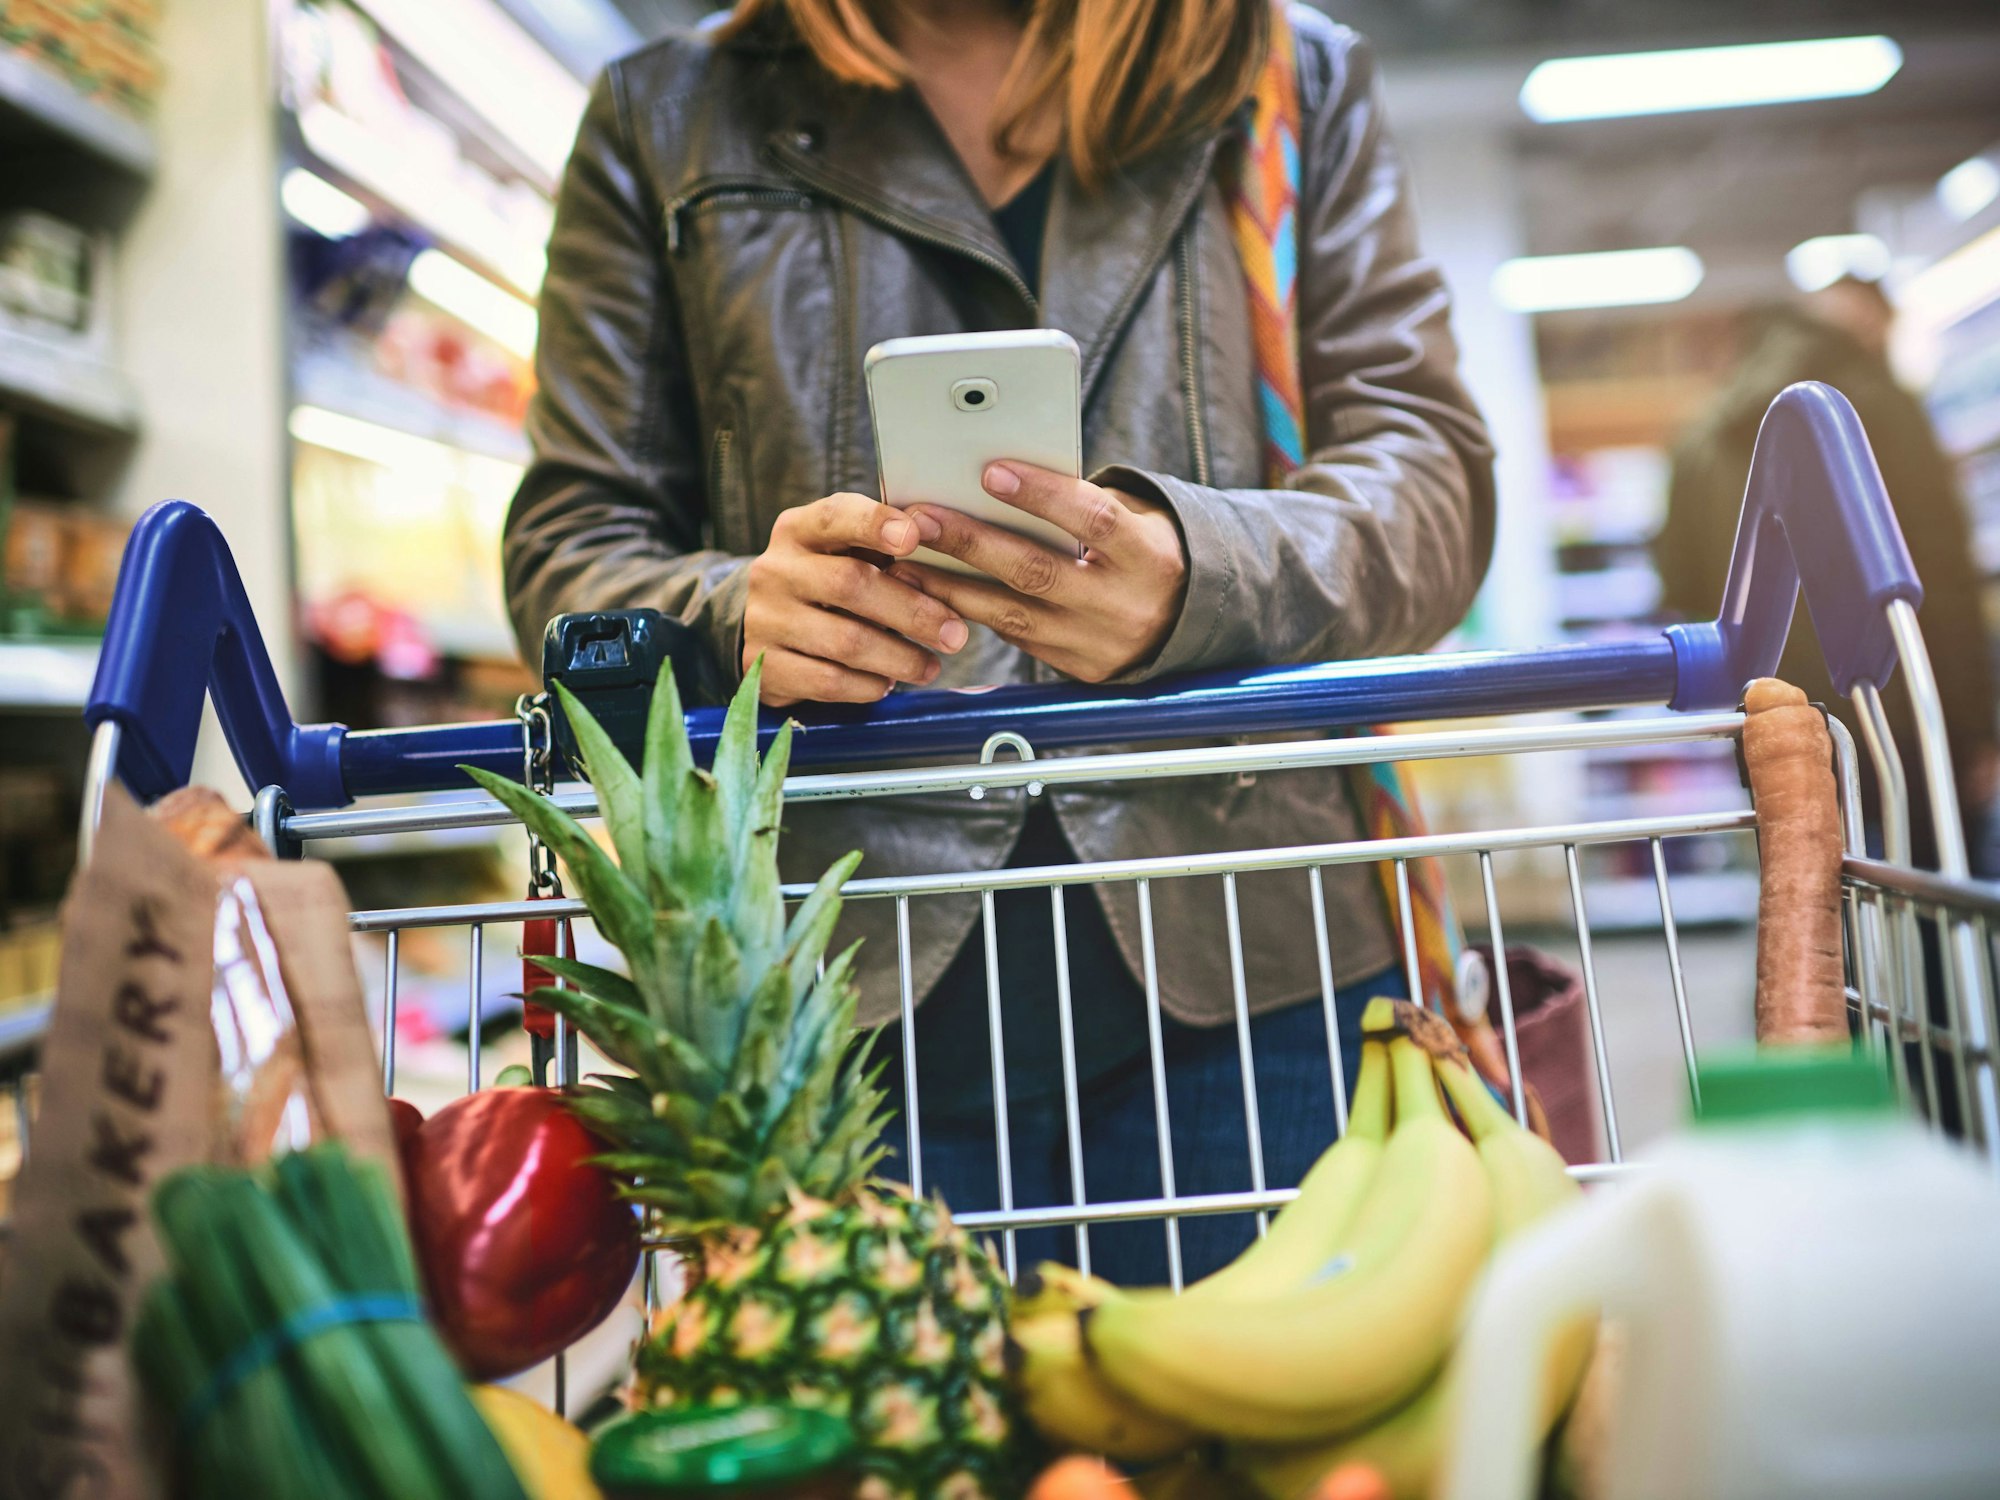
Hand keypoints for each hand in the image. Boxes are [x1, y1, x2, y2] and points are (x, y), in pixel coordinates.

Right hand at [743, 493, 969, 705]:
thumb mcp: (841, 553)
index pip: (834, 517)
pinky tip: (888, 684)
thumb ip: (880, 545)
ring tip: (930, 667)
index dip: (874, 524)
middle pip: (849, 584)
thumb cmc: (825, 584)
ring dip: (899, 657)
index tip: (915, 537)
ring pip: (845, 640)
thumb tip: (942, 541)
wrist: (765, 631)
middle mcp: (775, 570)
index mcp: (798, 530)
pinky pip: (829, 680)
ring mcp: (766, 620)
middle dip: (911, 610)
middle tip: (956, 633)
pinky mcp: (766, 667)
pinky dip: (867, 685)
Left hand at [889, 462, 1187, 683]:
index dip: (1042, 496)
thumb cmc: (1146, 550)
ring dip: (952, 587)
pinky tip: (937, 593)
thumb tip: (997, 480)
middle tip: (920, 518)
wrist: (1189, 621)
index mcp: (1150, 556)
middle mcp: (1127, 606)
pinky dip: (974, 614)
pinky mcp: (1080, 671)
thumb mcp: (1136, 518)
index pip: (1094, 520)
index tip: (990, 471)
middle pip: (1038, 572)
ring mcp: (1101, 645)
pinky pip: (1017, 640)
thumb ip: (1080, 504)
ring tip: (906, 562)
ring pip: (1015, 616)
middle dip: (972, 543)